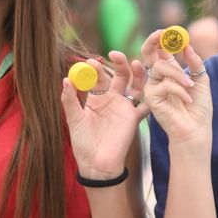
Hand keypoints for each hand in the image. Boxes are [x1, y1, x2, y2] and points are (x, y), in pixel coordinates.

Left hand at [61, 51, 148, 178]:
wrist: (96, 164)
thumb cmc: (83, 142)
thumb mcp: (74, 120)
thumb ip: (70, 100)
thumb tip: (65, 79)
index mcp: (96, 98)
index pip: (98, 77)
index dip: (96, 68)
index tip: (90, 61)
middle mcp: (112, 99)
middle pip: (119, 76)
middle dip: (119, 63)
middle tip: (114, 53)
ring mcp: (124, 107)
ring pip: (135, 85)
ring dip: (137, 74)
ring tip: (135, 63)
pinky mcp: (134, 118)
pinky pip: (145, 105)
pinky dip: (150, 96)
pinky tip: (152, 85)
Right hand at [141, 30, 212, 149]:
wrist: (196, 129)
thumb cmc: (198, 107)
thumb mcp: (201, 79)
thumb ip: (195, 62)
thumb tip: (187, 45)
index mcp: (169, 71)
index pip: (161, 50)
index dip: (163, 39)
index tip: (169, 30)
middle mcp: (157, 77)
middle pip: (148, 54)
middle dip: (153, 41)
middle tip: (161, 33)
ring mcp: (152, 87)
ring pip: (159, 68)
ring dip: (178, 75)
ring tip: (191, 87)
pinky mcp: (151, 99)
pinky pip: (164, 85)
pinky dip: (180, 90)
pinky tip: (188, 99)